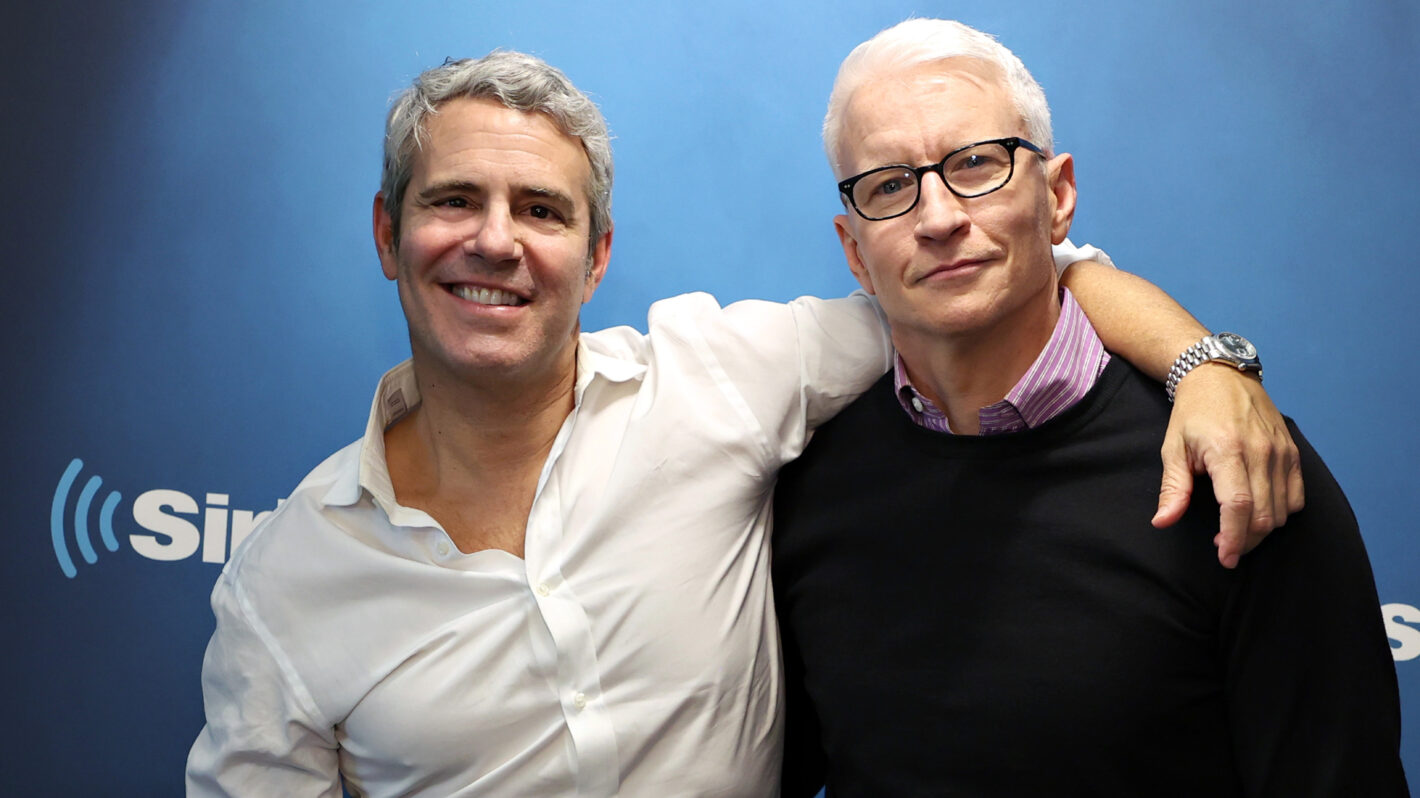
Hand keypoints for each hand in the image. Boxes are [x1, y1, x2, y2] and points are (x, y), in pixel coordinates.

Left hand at [1151, 364, 1304, 567]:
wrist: (1221, 376)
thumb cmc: (1193, 413)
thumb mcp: (1173, 448)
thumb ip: (1173, 488)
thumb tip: (1163, 522)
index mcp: (1227, 451)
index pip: (1238, 506)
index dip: (1234, 538)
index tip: (1225, 558)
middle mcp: (1261, 452)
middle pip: (1263, 515)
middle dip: (1245, 541)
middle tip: (1224, 546)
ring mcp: (1281, 452)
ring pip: (1282, 510)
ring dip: (1261, 530)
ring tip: (1237, 529)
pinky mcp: (1293, 452)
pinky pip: (1297, 496)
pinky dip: (1281, 512)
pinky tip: (1259, 511)